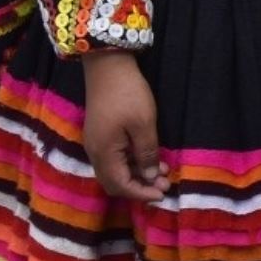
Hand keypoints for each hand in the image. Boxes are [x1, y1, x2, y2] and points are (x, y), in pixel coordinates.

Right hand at [81, 51, 169, 201]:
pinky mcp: (101, 133)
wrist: (108, 66)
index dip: (141, 193)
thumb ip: (146, 153)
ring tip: (164, 173)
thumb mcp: (144, 124)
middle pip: (115, 182)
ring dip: (139, 174)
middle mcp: (95, 153)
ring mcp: (97, 142)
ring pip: (116, 170)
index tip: (162, 195)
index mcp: (103, 153)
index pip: (120, 185)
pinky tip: (150, 158)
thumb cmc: (128, 94)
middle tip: (165, 185)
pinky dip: (133, 162)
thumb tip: (150, 178)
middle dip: (140, 187)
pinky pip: (115, 157)